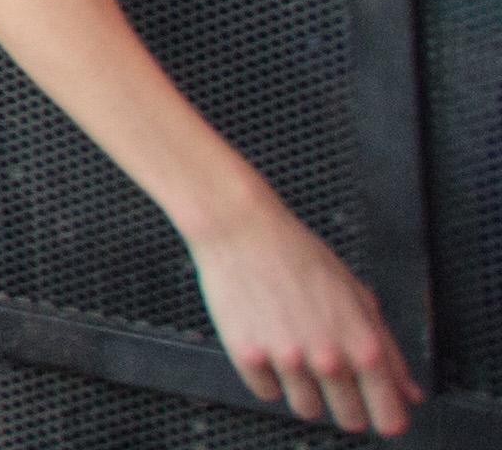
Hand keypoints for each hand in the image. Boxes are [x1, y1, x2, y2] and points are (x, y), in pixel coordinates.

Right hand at [183, 200, 417, 432]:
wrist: (241, 230)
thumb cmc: (299, 255)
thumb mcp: (359, 297)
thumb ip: (389, 350)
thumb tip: (410, 393)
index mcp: (363, 346)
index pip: (389, 417)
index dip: (388, 417)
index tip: (381, 413)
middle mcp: (328, 359)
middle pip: (349, 421)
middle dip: (347, 406)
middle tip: (337, 383)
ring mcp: (287, 360)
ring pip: (307, 410)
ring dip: (306, 391)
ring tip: (298, 357)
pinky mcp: (247, 357)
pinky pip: (267, 392)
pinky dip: (270, 377)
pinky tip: (270, 347)